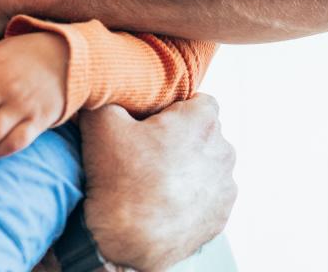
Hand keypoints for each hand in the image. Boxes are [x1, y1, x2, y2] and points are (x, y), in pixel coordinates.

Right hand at [78, 95, 235, 271]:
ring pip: (209, 164)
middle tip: (150, 151)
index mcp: (202, 122)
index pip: (200, 101)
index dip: (176, 109)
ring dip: (191, 166)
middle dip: (183, 138)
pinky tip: (166, 199)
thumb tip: (105, 87)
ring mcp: (225, 186)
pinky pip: (210, 194)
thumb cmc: (118, 180)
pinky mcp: (222, 215)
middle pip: (205, 133)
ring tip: (157, 179)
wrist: (126, 240)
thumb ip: (109, 95)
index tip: (155, 123)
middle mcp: (223, 151)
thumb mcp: (101, 123)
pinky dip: (193, 194)